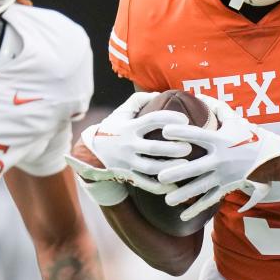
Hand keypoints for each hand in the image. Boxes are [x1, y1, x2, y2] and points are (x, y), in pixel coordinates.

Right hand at [66, 91, 190, 193]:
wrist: (90, 153)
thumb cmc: (111, 130)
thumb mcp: (120, 113)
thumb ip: (137, 100)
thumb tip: (158, 93)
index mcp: (129, 128)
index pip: (152, 120)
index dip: (170, 118)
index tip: (185, 119)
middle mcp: (128, 145)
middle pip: (154, 147)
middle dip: (173, 148)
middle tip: (189, 146)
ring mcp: (127, 162)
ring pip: (150, 167)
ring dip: (169, 167)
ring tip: (185, 164)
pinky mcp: (128, 176)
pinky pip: (145, 184)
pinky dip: (160, 186)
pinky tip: (174, 185)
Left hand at [158, 94, 279, 220]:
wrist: (272, 158)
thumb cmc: (250, 135)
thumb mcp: (235, 119)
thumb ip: (216, 107)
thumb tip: (198, 95)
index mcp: (220, 140)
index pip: (197, 135)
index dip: (181, 132)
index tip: (164, 131)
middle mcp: (221, 159)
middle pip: (196, 167)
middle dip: (178, 172)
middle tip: (160, 175)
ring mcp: (224, 175)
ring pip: (201, 187)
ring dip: (184, 194)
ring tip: (167, 199)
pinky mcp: (226, 187)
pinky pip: (210, 200)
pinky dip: (197, 210)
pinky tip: (183, 217)